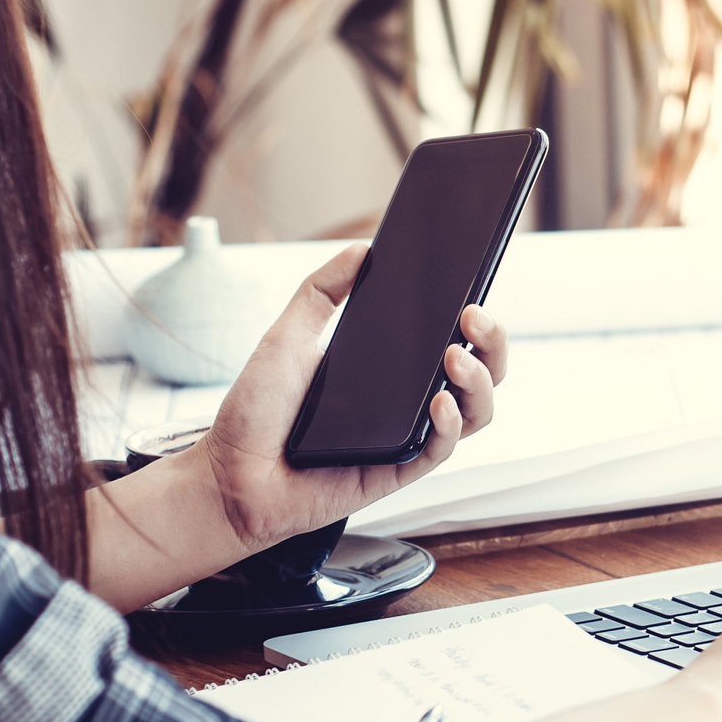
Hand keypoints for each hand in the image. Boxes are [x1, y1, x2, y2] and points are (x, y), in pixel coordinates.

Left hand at [195, 244, 507, 552]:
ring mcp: (406, 437)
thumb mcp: (287, 336)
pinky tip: (438, 402)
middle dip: (492, 344)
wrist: (229, 473)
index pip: (454, 342)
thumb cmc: (256, 413)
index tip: (472, 293)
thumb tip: (361, 249)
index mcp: (392, 370)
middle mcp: (408, 403)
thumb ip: (321, 291)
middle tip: (474, 318)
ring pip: (475, 414)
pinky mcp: (396, 471)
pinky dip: (448, 424)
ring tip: (455, 357)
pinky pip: (441, 450)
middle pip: (481, 375)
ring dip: (478, 382)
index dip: (476, 322)